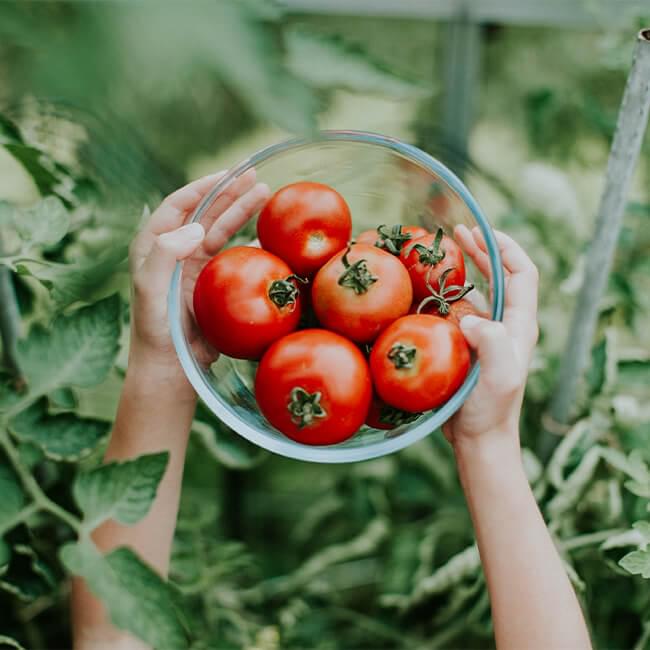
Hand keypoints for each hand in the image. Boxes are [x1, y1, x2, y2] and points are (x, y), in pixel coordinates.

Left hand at [128, 169, 270, 371]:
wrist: (172, 366)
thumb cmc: (156, 330)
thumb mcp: (150, 290)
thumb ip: (165, 254)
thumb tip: (195, 227)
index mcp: (154, 245)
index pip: (178, 206)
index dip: (202, 187)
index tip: (226, 174)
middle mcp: (175, 250)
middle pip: (205, 212)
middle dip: (229, 192)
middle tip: (254, 176)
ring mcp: (196, 266)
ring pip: (222, 230)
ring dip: (242, 211)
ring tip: (265, 193)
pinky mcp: (214, 282)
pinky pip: (234, 255)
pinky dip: (251, 243)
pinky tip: (267, 234)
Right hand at [442, 225, 538, 447]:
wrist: (479, 438)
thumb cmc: (490, 409)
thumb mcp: (499, 376)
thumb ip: (493, 342)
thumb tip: (470, 317)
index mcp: (519, 325)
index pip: (522, 274)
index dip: (506, 248)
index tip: (480, 232)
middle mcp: (507, 325)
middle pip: (501, 275)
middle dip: (482, 250)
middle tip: (456, 232)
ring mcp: (488, 335)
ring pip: (480, 291)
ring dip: (465, 269)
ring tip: (441, 254)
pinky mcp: (469, 346)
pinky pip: (460, 310)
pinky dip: (447, 294)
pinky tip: (427, 292)